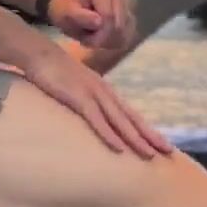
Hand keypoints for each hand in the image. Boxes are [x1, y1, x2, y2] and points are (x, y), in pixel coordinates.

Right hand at [21, 45, 174, 158]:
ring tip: (149, 154)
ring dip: (135, 138)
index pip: (130, 112)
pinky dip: (109, 134)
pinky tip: (118, 147)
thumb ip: (86, 98)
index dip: (146, 128)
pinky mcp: (78, 98)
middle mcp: (104, 92)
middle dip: (150, 135)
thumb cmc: (54, 70)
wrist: (39, 52)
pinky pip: (97, 120)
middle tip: (168, 152)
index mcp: (104, 90)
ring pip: (119, 121)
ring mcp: (93, 94)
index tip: (160, 142)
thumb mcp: (75, 84)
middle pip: (131, 117)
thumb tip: (91, 113)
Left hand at [50, 0, 134, 51]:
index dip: (98, 34)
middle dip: (103, 38)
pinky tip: (103, 38)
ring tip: (94, 37)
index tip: (85, 40)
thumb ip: (80, 17)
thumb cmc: (66, 11)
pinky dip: (114, 41)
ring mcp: (125, 3)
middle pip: (118, 25)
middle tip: (89, 40)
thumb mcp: (65, 14)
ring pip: (125, 31)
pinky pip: (127, 35)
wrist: (70, 11)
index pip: (108, 17)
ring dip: (109, 41)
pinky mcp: (129, 15)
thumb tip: (100, 22)